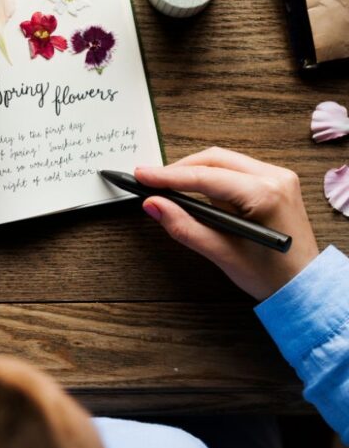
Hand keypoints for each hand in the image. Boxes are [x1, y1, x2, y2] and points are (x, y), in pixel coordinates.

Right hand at [136, 147, 319, 300]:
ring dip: (193, 172)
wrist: (304, 287)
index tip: (142, 176)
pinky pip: (233, 170)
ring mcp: (277, 177)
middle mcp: (275, 178)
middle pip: (213, 159)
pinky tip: (193, 191)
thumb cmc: (273, 276)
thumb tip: (154, 205)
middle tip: (150, 181)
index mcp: (266, 194)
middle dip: (179, 170)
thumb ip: (184, 227)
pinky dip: (209, 177)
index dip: (168, 176)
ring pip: (222, 161)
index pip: (205, 177)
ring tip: (168, 188)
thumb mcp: (222, 254)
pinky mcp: (273, 182)